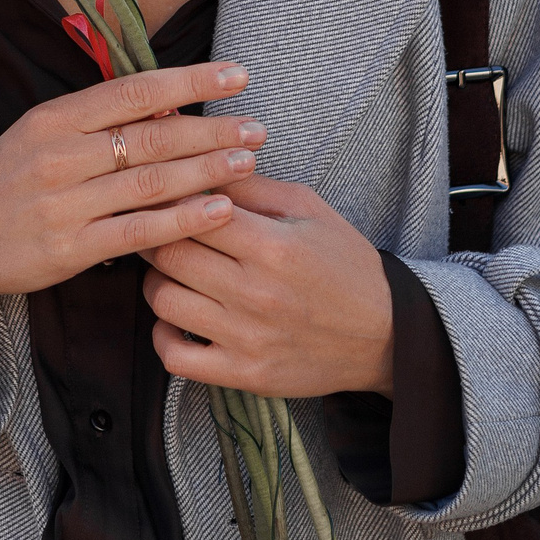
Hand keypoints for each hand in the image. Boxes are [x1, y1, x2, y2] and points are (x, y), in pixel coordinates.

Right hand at [0, 63, 265, 337]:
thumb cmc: (4, 181)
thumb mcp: (41, 134)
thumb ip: (97, 118)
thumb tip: (165, 101)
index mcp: (55, 118)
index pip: (135, 90)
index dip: (191, 81)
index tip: (237, 75)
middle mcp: (60, 156)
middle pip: (152, 136)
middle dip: (212, 129)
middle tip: (258, 126)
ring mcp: (65, 204)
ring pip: (151, 182)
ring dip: (207, 171)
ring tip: (248, 161)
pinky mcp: (70, 249)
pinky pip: (139, 231)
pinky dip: (182, 220)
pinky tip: (219, 211)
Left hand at [139, 174, 395, 398]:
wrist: (384, 334)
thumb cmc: (344, 263)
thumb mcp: (309, 209)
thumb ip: (251, 186)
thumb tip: (200, 165)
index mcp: (274, 245)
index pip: (193, 212)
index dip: (170, 200)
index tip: (164, 196)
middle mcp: (256, 293)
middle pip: (169, 253)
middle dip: (155, 234)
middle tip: (155, 227)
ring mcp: (247, 338)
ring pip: (163, 300)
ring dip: (156, 280)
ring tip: (171, 269)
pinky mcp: (243, 374)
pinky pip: (174, 357)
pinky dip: (162, 335)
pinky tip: (175, 317)